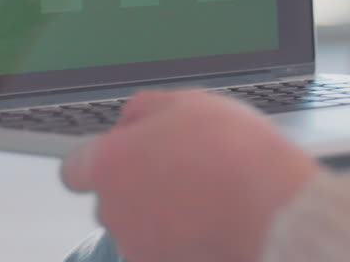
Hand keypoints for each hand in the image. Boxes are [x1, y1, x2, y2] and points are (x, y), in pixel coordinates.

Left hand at [61, 89, 318, 261]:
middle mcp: (113, 211)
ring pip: (139, 230)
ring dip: (161, 219)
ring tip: (207, 202)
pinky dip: (182, 243)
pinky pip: (164, 252)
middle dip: (138, 190)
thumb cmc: (234, 156)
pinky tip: (213, 226)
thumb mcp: (188, 103)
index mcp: (109, 165)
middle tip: (181, 175)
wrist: (275, 213)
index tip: (125, 159)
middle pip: (111, 201)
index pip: (74, 170)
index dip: (101, 162)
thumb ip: (144, 110)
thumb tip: (129, 120)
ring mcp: (137, 248)